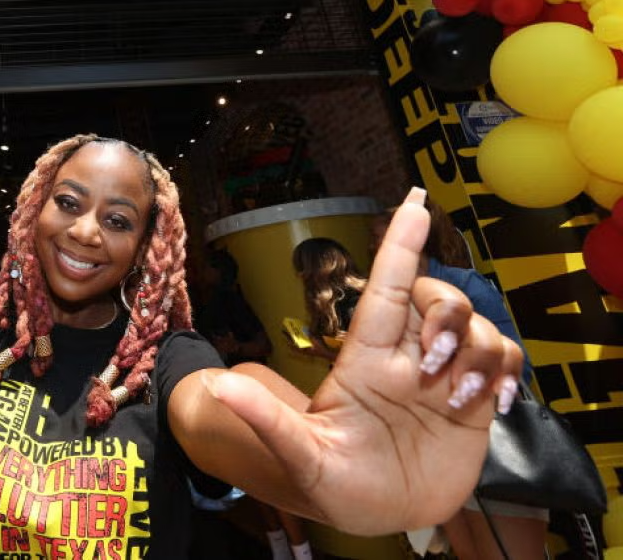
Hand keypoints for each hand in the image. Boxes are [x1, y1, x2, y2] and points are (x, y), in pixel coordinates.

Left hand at [206, 188, 522, 534]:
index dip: (399, 246)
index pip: (384, 288)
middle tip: (432, 363)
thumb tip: (216, 386)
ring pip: (476, 326)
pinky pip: (503, 360)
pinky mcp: (475, 400)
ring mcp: (442, 376)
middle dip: (446, 313)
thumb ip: (266, 420)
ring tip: (458, 399)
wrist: (379, 519)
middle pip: (437, 297)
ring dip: (478, 352)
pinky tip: (494, 402)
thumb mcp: (300, 455)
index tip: (414, 203)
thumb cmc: (334, 484)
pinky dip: (506, 371)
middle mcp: (406, 357)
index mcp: (364, 358)